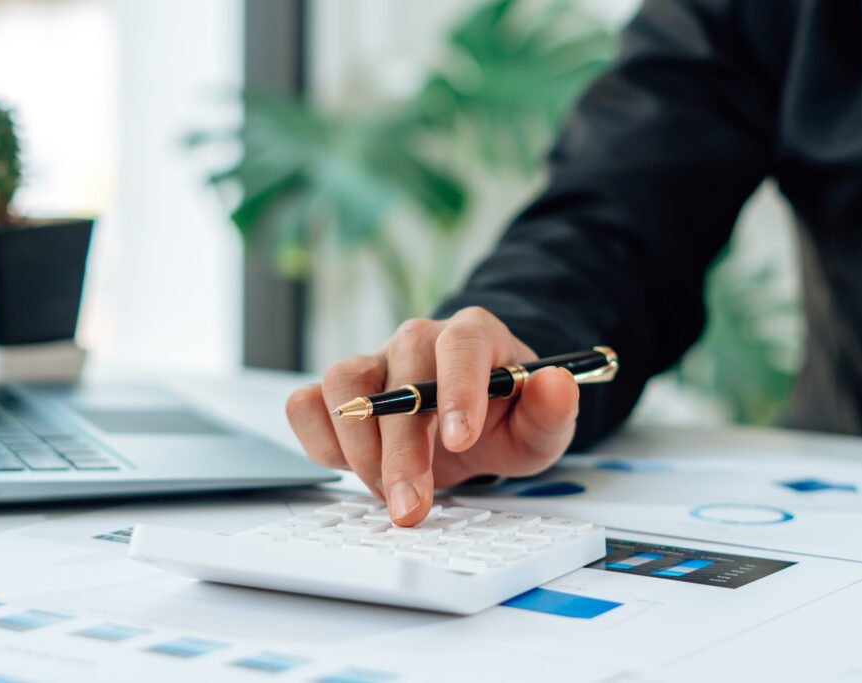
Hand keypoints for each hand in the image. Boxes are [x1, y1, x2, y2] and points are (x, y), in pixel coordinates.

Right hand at [286, 306, 579, 525]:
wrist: (469, 424)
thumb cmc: (503, 419)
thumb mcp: (538, 428)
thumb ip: (552, 410)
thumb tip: (555, 383)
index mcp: (472, 336)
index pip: (460, 345)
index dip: (457, 390)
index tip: (461, 440)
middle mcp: (417, 340)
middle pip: (397, 378)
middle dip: (402, 451)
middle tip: (410, 507)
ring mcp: (373, 362)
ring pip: (343, 384)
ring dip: (358, 447)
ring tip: (385, 491)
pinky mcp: (337, 392)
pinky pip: (306, 404)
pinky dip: (320, 440)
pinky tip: (352, 467)